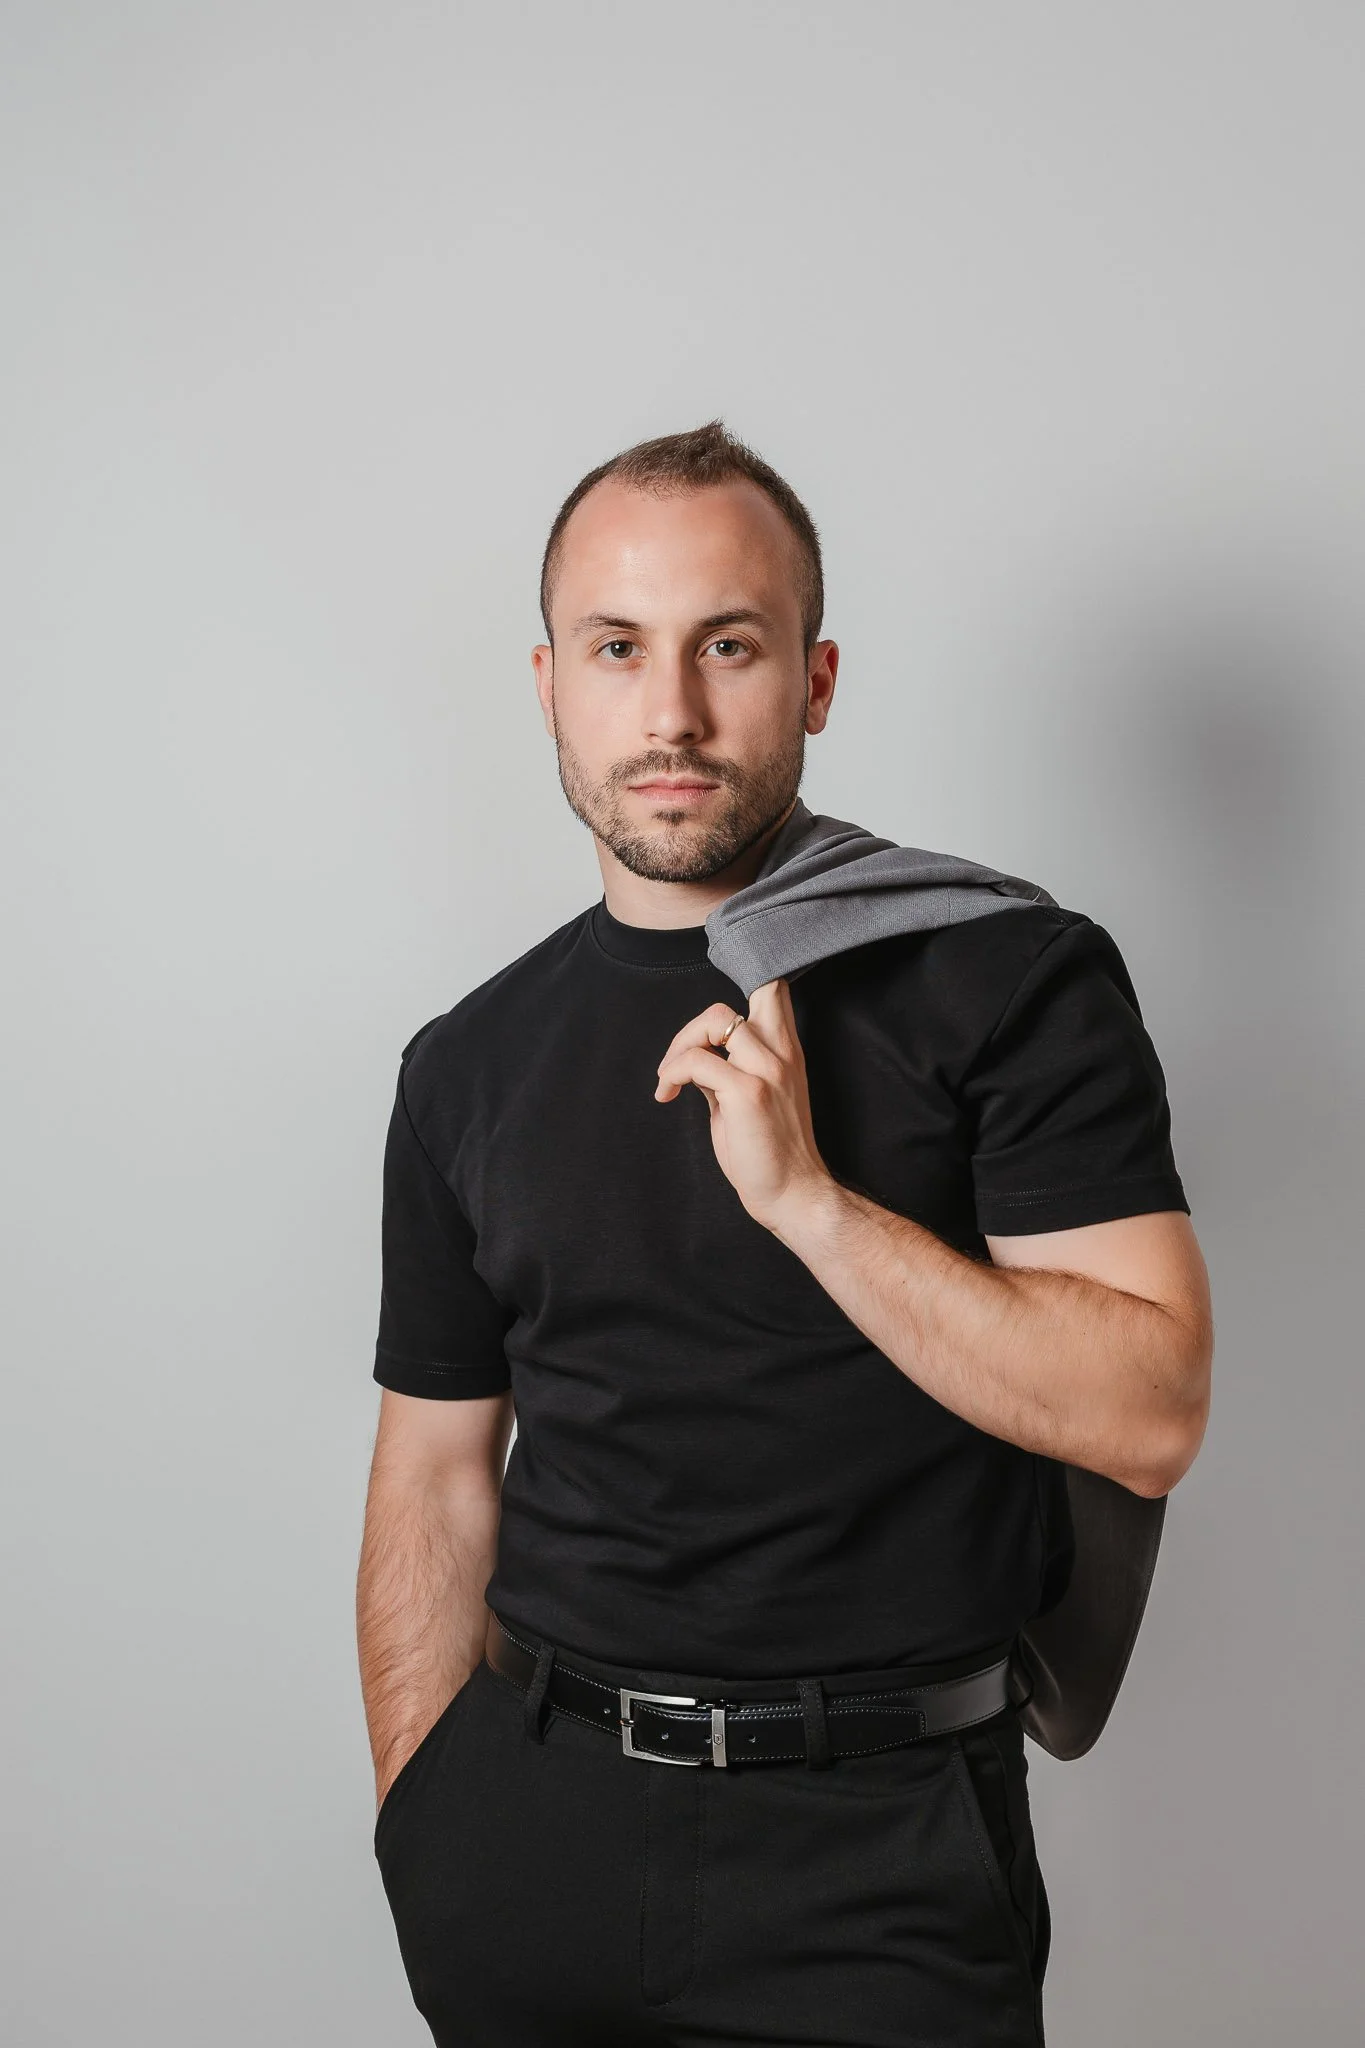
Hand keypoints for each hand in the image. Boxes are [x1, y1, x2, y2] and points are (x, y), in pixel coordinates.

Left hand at [653, 977, 833, 1233]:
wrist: (793, 1194)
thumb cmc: (769, 1151)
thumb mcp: (750, 1099)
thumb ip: (728, 1071)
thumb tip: (695, 1059)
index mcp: (787, 1052)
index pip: (774, 989)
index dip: (742, 984)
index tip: (706, 1029)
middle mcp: (781, 1053)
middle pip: (746, 993)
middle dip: (700, 1021)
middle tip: (683, 1058)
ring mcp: (766, 1070)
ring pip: (715, 1020)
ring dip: (680, 1046)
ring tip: (669, 1079)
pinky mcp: (747, 1092)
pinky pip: (695, 1062)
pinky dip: (672, 1073)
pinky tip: (667, 1095)